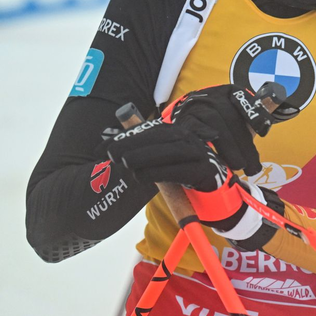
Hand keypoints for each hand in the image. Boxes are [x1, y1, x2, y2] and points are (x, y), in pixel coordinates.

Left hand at [103, 119, 230, 192]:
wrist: (214, 185)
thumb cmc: (182, 170)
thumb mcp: (161, 158)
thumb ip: (141, 152)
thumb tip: (108, 148)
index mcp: (175, 132)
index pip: (147, 130)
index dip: (124, 137)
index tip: (101, 148)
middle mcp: (187, 138)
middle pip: (157, 138)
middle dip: (132, 144)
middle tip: (111, 154)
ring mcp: (196, 153)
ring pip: (168, 152)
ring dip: (144, 156)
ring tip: (124, 163)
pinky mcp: (202, 171)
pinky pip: (177, 170)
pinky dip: (157, 172)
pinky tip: (140, 176)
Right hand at [165, 84, 274, 175]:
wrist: (189, 122)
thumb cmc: (222, 122)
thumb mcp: (240, 116)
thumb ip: (256, 114)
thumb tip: (276, 102)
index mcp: (228, 92)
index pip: (243, 100)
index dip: (255, 115)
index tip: (264, 133)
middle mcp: (211, 96)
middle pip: (230, 117)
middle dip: (244, 143)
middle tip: (253, 166)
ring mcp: (196, 108)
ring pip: (215, 125)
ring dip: (229, 148)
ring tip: (240, 166)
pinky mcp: (183, 122)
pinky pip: (196, 133)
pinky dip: (208, 144)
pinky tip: (217, 157)